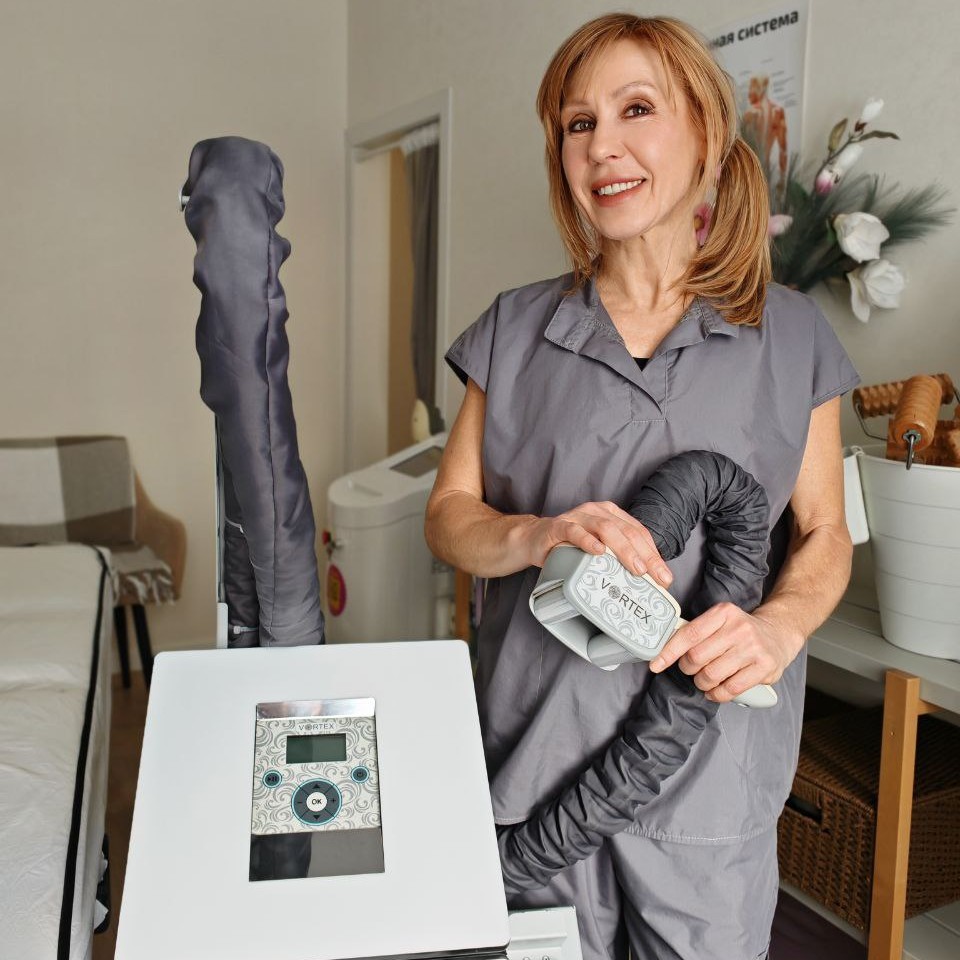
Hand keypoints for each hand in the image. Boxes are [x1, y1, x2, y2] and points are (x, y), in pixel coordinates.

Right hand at [525, 500, 672, 586]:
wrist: (535, 539)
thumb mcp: (598, 549)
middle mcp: (597, 512)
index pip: (639, 533)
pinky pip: (575, 532)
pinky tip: (598, 552)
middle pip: (627, 531)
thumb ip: (617, 556)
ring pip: (606, 529)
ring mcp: (578, 517)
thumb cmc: (570, 546)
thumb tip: (645, 581)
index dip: (654, 554)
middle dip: (645, 556)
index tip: (664, 577)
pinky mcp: (559, 526)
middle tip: (655, 577)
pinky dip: (588, 541)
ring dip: (624, 549)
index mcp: (611, 515)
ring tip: (635, 568)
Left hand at [648, 603, 803, 702]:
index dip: (668, 652)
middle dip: (688, 668)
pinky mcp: (764, 668)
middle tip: (693, 669)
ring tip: (706, 679)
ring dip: (702, 683)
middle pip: (696, 658)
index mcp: (723, 613)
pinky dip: (716, 694)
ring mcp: (753, 648)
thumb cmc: (741, 630)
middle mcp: (738, 628)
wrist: (779, 633)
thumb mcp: (721, 621)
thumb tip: (666, 649)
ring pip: (711, 675)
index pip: (688, 634)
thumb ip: (697, 632)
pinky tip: (716, 690)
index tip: (656, 664)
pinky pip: (729, 689)